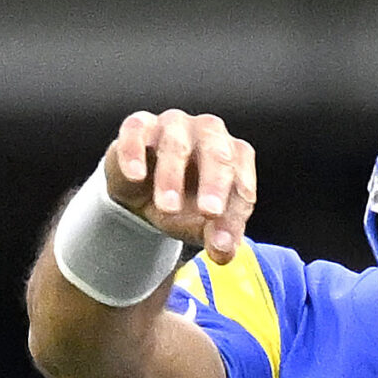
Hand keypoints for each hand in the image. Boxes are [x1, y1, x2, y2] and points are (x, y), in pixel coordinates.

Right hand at [106, 111, 258, 265]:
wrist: (142, 191)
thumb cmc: (183, 201)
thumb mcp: (202, 224)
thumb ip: (218, 237)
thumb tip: (223, 252)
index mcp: (235, 156)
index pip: (242, 181)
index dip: (235, 212)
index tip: (222, 242)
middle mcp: (210, 133)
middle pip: (218, 152)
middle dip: (215, 184)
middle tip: (209, 213)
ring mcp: (175, 124)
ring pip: (177, 143)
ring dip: (172, 176)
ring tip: (167, 207)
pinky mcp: (141, 125)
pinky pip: (138, 130)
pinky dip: (135, 152)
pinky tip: (136, 176)